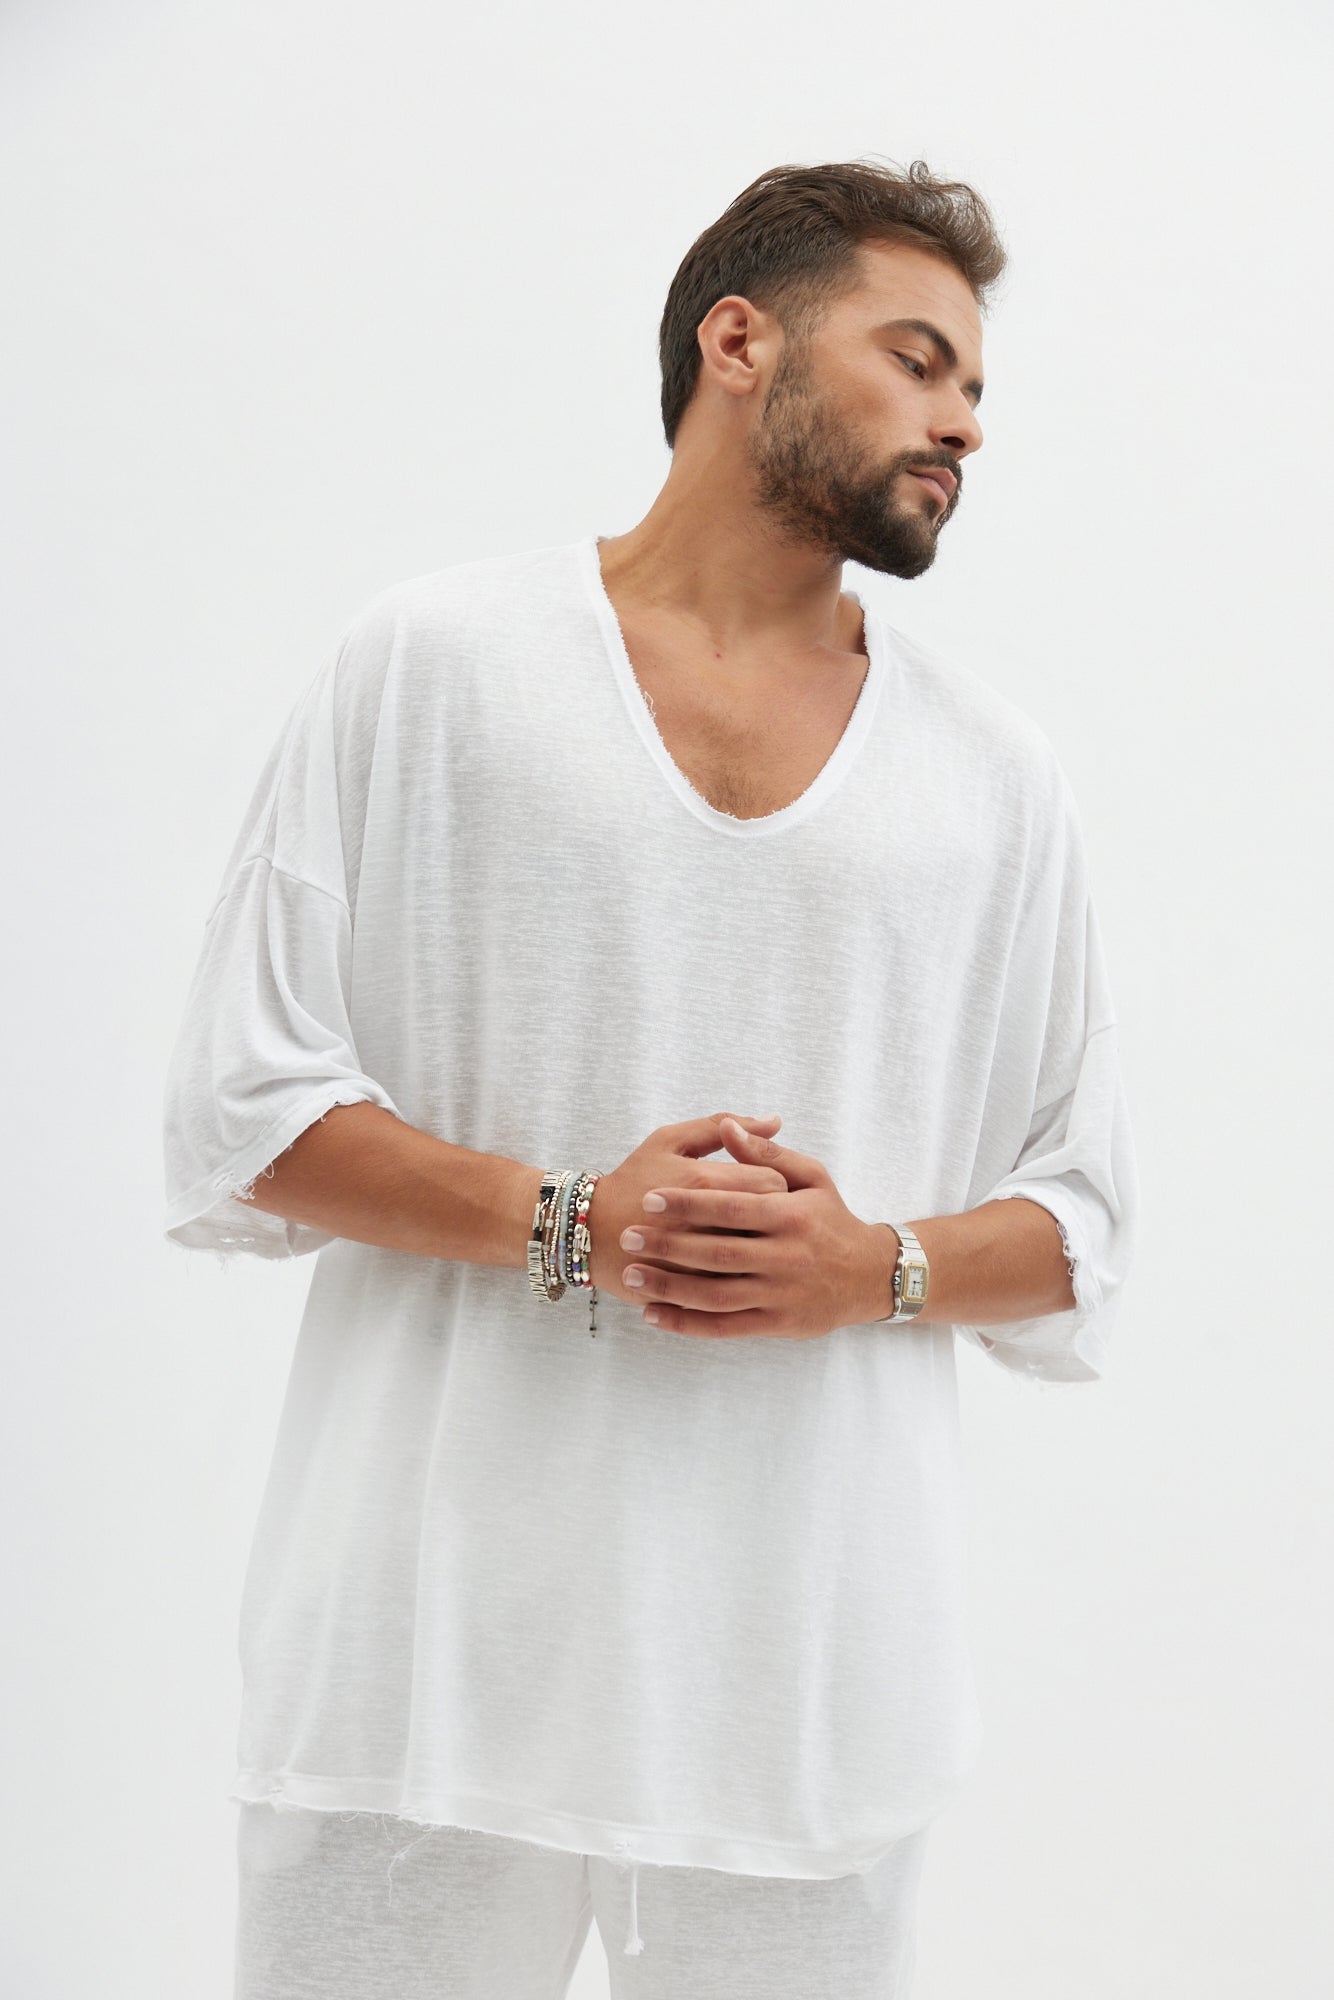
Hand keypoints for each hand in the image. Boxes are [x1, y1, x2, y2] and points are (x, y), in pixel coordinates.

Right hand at [586, 1112, 789, 1309]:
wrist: (587, 1231)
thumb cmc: (634, 1180)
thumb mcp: (669, 1141)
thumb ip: (720, 1126)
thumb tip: (775, 1121)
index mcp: (702, 1182)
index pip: (774, 1183)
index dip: (777, 1184)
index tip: (764, 1187)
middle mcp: (703, 1225)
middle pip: (771, 1224)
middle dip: (771, 1219)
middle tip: (759, 1215)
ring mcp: (695, 1265)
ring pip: (757, 1261)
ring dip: (758, 1251)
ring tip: (746, 1240)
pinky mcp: (687, 1294)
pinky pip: (733, 1293)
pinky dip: (738, 1279)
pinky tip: (730, 1268)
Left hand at [615, 1116, 889, 1339]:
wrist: (870, 1276)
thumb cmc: (831, 1219)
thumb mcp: (811, 1176)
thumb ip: (767, 1154)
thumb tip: (729, 1126)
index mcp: (792, 1215)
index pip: (731, 1207)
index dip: (687, 1203)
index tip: (649, 1199)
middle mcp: (787, 1256)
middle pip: (717, 1252)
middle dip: (668, 1245)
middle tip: (628, 1236)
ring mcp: (781, 1294)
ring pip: (716, 1295)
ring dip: (669, 1287)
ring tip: (631, 1276)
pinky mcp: (777, 1324)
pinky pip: (725, 1327)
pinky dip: (687, 1323)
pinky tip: (654, 1314)